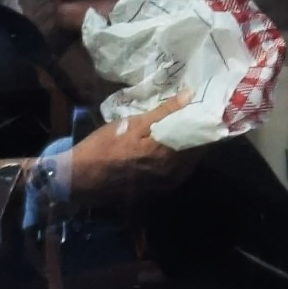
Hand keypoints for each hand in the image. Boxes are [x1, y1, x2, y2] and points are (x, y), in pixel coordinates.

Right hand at [65, 91, 196, 198]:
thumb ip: (163, 112)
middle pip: (196, 153)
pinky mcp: (155, 192)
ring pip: (187, 164)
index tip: (206, 111)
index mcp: (170, 153)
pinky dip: (177, 162)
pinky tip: (169, 152)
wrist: (81, 179)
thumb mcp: (132, 123)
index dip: (204, 124)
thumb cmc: (106, 147)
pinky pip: (176, 175)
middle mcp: (172, 172)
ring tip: (184, 133)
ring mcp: (165, 185)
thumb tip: (189, 95)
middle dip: (197, 137)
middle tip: (195, 119)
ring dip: (188, 150)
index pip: (201, 139)